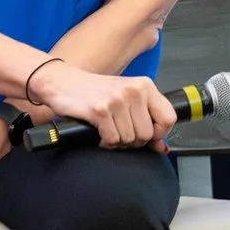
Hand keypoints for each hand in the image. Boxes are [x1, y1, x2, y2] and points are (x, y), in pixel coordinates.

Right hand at [27, 61, 174, 149]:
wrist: (61, 82)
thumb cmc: (92, 91)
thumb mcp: (125, 99)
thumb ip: (146, 120)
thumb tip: (162, 147)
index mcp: (144, 85)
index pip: (168, 118)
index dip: (160, 133)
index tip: (147, 135)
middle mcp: (134, 90)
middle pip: (147, 134)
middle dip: (133, 140)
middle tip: (119, 132)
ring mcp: (116, 100)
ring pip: (129, 139)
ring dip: (117, 142)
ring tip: (107, 130)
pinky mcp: (100, 110)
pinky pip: (112, 139)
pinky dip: (104, 142)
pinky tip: (98, 133)